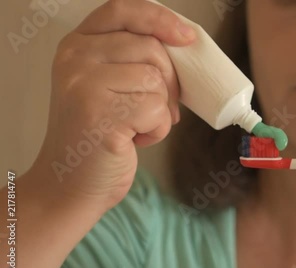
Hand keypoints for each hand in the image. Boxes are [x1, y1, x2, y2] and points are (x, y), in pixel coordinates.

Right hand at [31, 0, 195, 208]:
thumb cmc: (99, 135)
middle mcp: (76, 58)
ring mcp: (84, 84)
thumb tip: (183, 46)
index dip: (160, 18)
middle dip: (169, 82)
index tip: (186, 37)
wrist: (71, 184)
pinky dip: (158, 129)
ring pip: (156, 79)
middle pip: (151, 48)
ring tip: (138, 126)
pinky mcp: (101, 113)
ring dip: (161, 109)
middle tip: (160, 107)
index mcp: (78, 45)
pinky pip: (156, 109)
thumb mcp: (108, 85)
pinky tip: (134, 139)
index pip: (123, 10)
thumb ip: (131, 59)